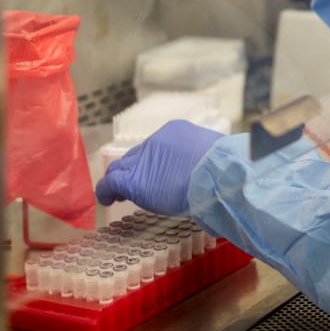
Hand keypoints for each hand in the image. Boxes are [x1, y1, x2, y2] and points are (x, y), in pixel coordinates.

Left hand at [95, 120, 224, 215]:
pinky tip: (108, 199)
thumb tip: (206, 165)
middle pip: (136, 155)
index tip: (157, 174)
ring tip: (117, 194)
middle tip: (135, 185)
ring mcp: (142, 160)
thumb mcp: (214, 152)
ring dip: (118, 179)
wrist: (218, 175)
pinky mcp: (133, 180)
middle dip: (133, 169)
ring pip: (120, 167)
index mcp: (175, 131)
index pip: (155, 147)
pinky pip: (110, 183)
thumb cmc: (224, 167)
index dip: (152, 162)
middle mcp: (155, 141)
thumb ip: (202, 157)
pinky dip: (106, 191)